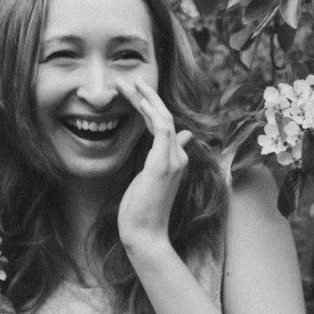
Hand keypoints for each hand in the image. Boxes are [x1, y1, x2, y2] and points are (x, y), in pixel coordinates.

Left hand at [115, 77, 191, 255]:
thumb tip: (182, 136)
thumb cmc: (143, 211)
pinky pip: (163, 130)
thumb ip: (162, 158)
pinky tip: (141, 101)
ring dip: (148, 98)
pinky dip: (154, 113)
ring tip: (131, 83)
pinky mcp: (163, 164)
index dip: (149, 106)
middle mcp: (177, 156)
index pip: (164, 124)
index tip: (132, 92)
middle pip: (165, 117)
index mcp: (174, 158)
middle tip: (131, 79)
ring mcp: (173, 160)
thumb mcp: (150, 179)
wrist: (146, 234)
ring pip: (165, 118)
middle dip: (148, 96)